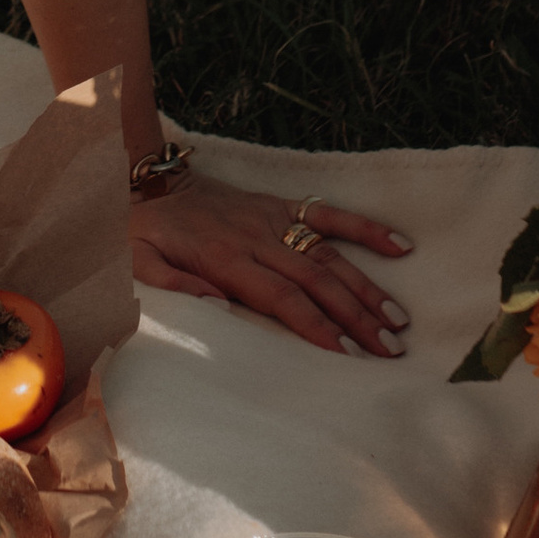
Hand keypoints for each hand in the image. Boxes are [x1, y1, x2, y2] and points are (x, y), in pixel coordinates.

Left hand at [129, 170, 414, 356]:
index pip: (281, 298)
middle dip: (355, 317)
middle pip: (316, 282)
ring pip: (329, 256)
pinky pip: (328, 214)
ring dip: (366, 287)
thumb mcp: (138, 264)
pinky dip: (365, 228)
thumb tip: (216, 305)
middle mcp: (258, 239)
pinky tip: (400, 246)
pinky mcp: (280, 205)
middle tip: (389, 349)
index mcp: (226, 259)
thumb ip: (172, 286)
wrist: (147, 183)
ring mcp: (273, 220)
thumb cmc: (144, 235)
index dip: (315, 325)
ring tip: (397, 319)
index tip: (345, 354)